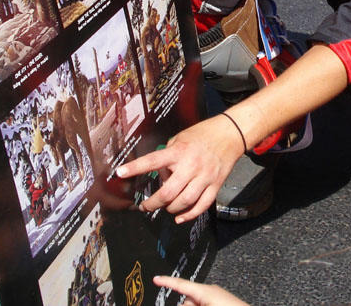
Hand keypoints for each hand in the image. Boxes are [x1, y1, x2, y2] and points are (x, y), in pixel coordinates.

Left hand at [116, 115, 244, 222]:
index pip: (152, 161)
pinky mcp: (215, 185)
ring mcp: (204, 177)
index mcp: (179, 151)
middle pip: (168, 192)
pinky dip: (188, 215)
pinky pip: (201, 206)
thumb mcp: (180, 138)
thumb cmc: (203, 134)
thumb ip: (168, 156)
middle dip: (153, 203)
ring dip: (170, 209)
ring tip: (164, 207)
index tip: (120, 173)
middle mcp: (191, 165)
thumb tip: (160, 175)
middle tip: (145, 206)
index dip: (135, 168)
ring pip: (184, 202)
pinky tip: (180, 217)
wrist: (230, 134)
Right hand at [153, 275, 249, 305]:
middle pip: (187, 300)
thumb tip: (181, 304)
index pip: (181, 284)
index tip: (155, 279)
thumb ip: (189, 305)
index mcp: (205, 290)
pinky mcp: (221, 302)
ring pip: (195, 303)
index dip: (166, 281)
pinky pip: (204, 303)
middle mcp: (210, 291)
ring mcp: (216, 297)